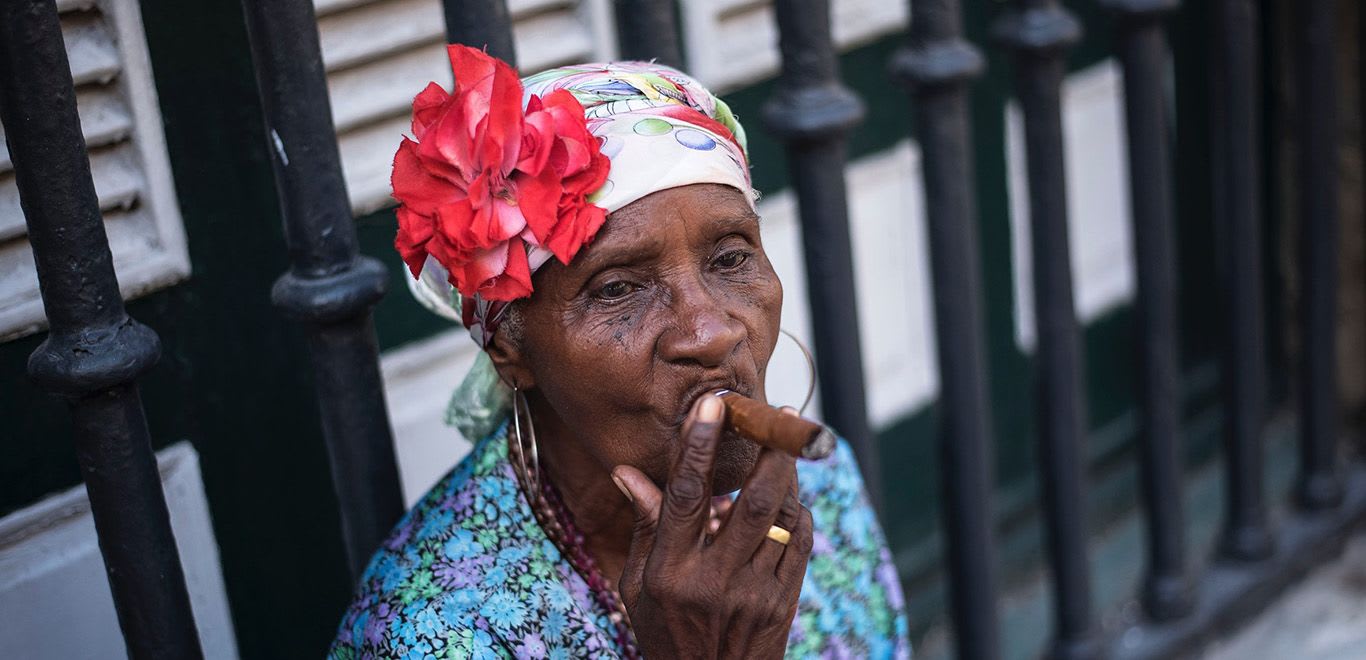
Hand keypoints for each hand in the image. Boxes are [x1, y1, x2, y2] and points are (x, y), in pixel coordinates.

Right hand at [612, 396, 813, 658]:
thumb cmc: (666, 633)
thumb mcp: (638, 587)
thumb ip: (644, 526)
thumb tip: (625, 472)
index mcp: (669, 572)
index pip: (686, 496)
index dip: (698, 446)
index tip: (711, 405)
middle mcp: (712, 581)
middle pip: (750, 502)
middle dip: (769, 453)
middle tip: (781, 415)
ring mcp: (752, 593)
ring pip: (780, 518)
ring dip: (786, 475)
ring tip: (788, 446)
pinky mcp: (782, 602)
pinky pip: (798, 542)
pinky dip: (797, 511)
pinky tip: (789, 497)